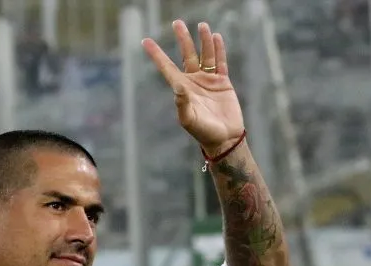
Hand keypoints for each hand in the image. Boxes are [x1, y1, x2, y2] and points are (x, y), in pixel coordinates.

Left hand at [142, 20, 245, 155]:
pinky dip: (219, 50)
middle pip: (186, 55)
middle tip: (176, 22)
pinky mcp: (222, 82)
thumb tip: (177, 87)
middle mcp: (193, 81)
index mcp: (182, 89)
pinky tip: (216, 37)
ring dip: (203, 40)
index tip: (145, 41)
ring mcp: (208, 80)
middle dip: (182, 39)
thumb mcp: (189, 120)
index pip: (167, 67)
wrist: (224, 138)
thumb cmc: (203, 132)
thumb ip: (182, 104)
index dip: (156, 54)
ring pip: (204, 55)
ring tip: (201, 25)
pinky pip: (220, 62)